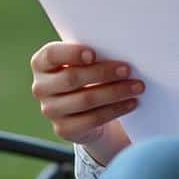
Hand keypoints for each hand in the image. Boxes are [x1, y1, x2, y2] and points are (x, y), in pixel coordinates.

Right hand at [30, 42, 139, 161]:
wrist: (82, 110)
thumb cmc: (85, 75)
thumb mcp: (81, 62)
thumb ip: (90, 55)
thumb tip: (119, 49)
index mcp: (41, 64)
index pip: (51, 55)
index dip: (71, 53)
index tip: (93, 54)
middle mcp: (40, 88)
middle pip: (72, 78)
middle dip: (103, 73)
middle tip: (128, 69)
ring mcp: (50, 110)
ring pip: (86, 100)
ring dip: (115, 92)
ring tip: (137, 86)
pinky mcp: (64, 129)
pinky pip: (93, 119)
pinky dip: (115, 110)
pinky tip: (131, 103)